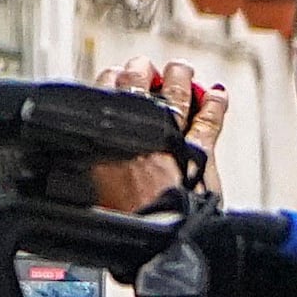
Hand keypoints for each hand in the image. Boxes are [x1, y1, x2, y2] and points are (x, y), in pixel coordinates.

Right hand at [86, 61, 221, 211]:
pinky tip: (218, 94)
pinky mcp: (199, 150)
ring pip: (174, 95)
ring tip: (180, 69)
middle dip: (139, 71)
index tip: (113, 74)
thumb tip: (78, 172)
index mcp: (106, 140)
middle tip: (141, 64)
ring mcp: (170, 137)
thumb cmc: (125, 219)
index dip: (109, 82)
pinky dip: (215, 104)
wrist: (155, 233)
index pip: (104, 96)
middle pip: (136, 87)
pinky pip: (208, 120)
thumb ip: (91, 173)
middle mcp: (138, 131)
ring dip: (178, 77)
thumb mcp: (91, 193)